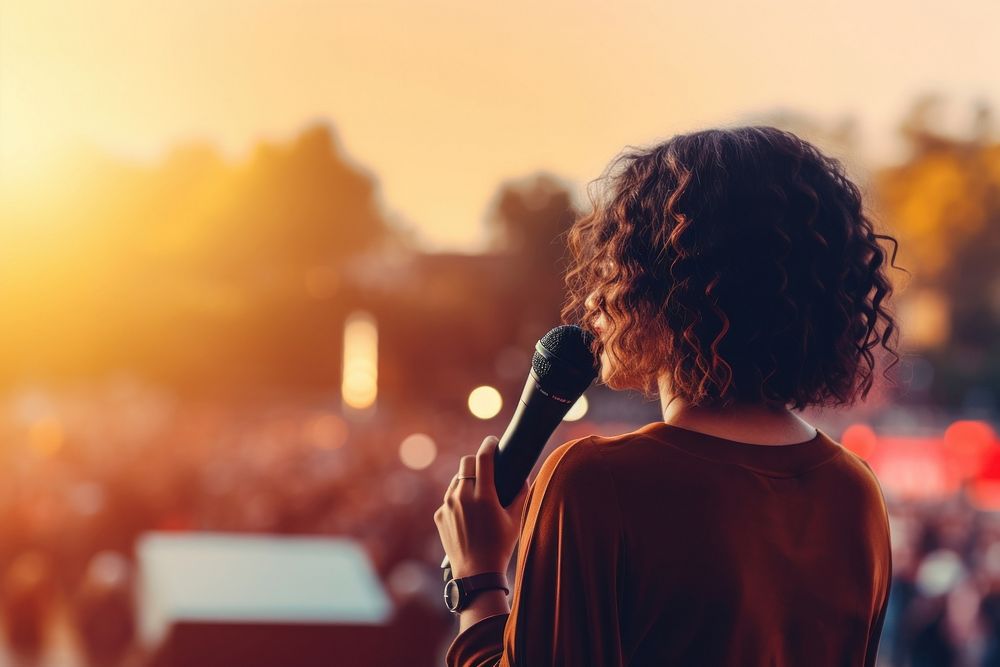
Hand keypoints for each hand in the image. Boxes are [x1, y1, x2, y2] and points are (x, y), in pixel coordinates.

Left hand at [434, 436, 529, 579]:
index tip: (493, 441)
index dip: (489, 445)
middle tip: (487, 468)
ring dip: (467, 480)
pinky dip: (458, 499)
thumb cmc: (500, 546)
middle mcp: (462, 497)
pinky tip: (469, 513)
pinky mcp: (440, 515)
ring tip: (478, 494)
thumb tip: (524, 476)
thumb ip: (521, 493)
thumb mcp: (516, 519)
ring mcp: (448, 506)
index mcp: (483, 496)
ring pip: (456, 480)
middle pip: (466, 463)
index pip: (484, 458)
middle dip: (477, 461)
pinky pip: (449, 498)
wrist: (475, 573)